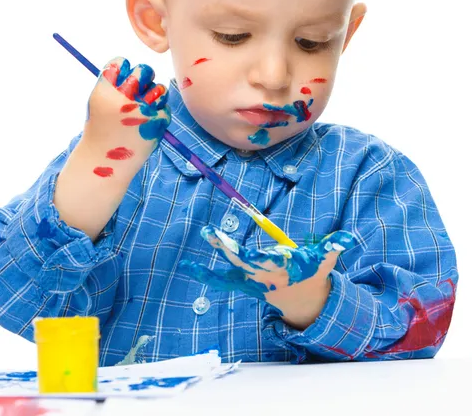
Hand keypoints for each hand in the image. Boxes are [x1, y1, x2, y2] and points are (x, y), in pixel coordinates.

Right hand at [83, 57, 170, 178]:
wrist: (104, 163)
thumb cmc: (101, 130)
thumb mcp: (97, 104)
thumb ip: (114, 86)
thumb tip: (134, 67)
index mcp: (103, 93)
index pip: (120, 62)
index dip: (123, 66)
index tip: (123, 76)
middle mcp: (123, 101)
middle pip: (143, 70)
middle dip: (143, 74)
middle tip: (140, 85)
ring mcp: (143, 112)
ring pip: (159, 88)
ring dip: (154, 93)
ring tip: (145, 104)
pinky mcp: (157, 124)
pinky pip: (165, 106)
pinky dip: (158, 111)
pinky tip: (148, 121)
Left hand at [180, 226, 354, 329]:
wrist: (300, 301)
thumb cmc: (311, 273)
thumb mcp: (323, 262)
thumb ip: (333, 249)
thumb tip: (347, 239)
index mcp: (280, 269)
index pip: (266, 260)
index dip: (256, 255)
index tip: (246, 249)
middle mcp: (262, 276)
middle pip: (241, 261)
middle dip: (227, 248)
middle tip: (211, 233)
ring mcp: (250, 280)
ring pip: (229, 270)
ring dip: (213, 261)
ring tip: (195, 251)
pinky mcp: (243, 282)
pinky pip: (222, 279)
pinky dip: (206, 275)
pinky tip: (188, 267)